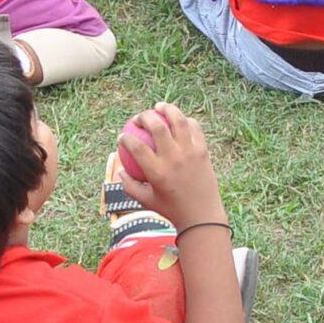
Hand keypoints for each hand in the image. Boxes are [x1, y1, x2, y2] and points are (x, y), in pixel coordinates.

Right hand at [117, 104, 225, 228]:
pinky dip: (185, 120)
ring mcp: (190, 152)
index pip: (137, 147)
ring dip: (167, 109)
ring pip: (178, 120)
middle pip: (157, 126)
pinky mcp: (203, 150)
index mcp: (157, 172)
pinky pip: (194, 128)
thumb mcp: (146, 201)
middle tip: (138, 118)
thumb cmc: (171, 209)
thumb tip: (120, 170)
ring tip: (158, 107)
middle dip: (143, 117)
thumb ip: (129, 186)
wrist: (202, 215)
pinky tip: (178, 119)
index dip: (126, 138)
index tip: (122, 136)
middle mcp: (173, 158)